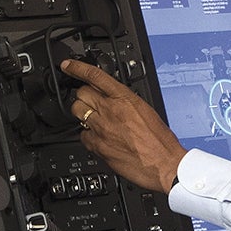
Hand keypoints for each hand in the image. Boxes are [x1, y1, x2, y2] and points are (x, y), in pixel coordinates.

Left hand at [62, 59, 185, 193]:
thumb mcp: (145, 110)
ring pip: (78, 112)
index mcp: (125, 98)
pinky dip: (87, 135)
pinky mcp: (97, 146)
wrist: (163, 164)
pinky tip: (98, 138)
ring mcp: (101, 128)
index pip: (95, 76)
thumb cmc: (160, 141)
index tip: (67, 65)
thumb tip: (114, 100)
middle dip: (84, 95)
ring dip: (83, 113)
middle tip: (91, 101)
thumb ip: (125, 102)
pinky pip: (82, 135)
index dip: (77, 68)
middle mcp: (110, 110)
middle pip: (81, 93)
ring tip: (95, 120)